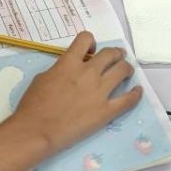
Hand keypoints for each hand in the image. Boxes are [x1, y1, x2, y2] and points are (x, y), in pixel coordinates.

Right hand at [11, 33, 142, 156]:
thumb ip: (60, 69)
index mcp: (69, 63)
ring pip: (122, 70)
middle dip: (115, 53)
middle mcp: (88, 73)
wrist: (36, 131)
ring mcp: (100, 92)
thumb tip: (69, 70)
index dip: (90, 42)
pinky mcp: (106, 111)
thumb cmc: (32, 106)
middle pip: (110, 54)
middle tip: (117, 57)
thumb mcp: (42, 78)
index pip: (86, 39)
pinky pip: (128, 99)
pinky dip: (135, 93)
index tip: (91, 50)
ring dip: (126, 67)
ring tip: (127, 70)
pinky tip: (137, 90)